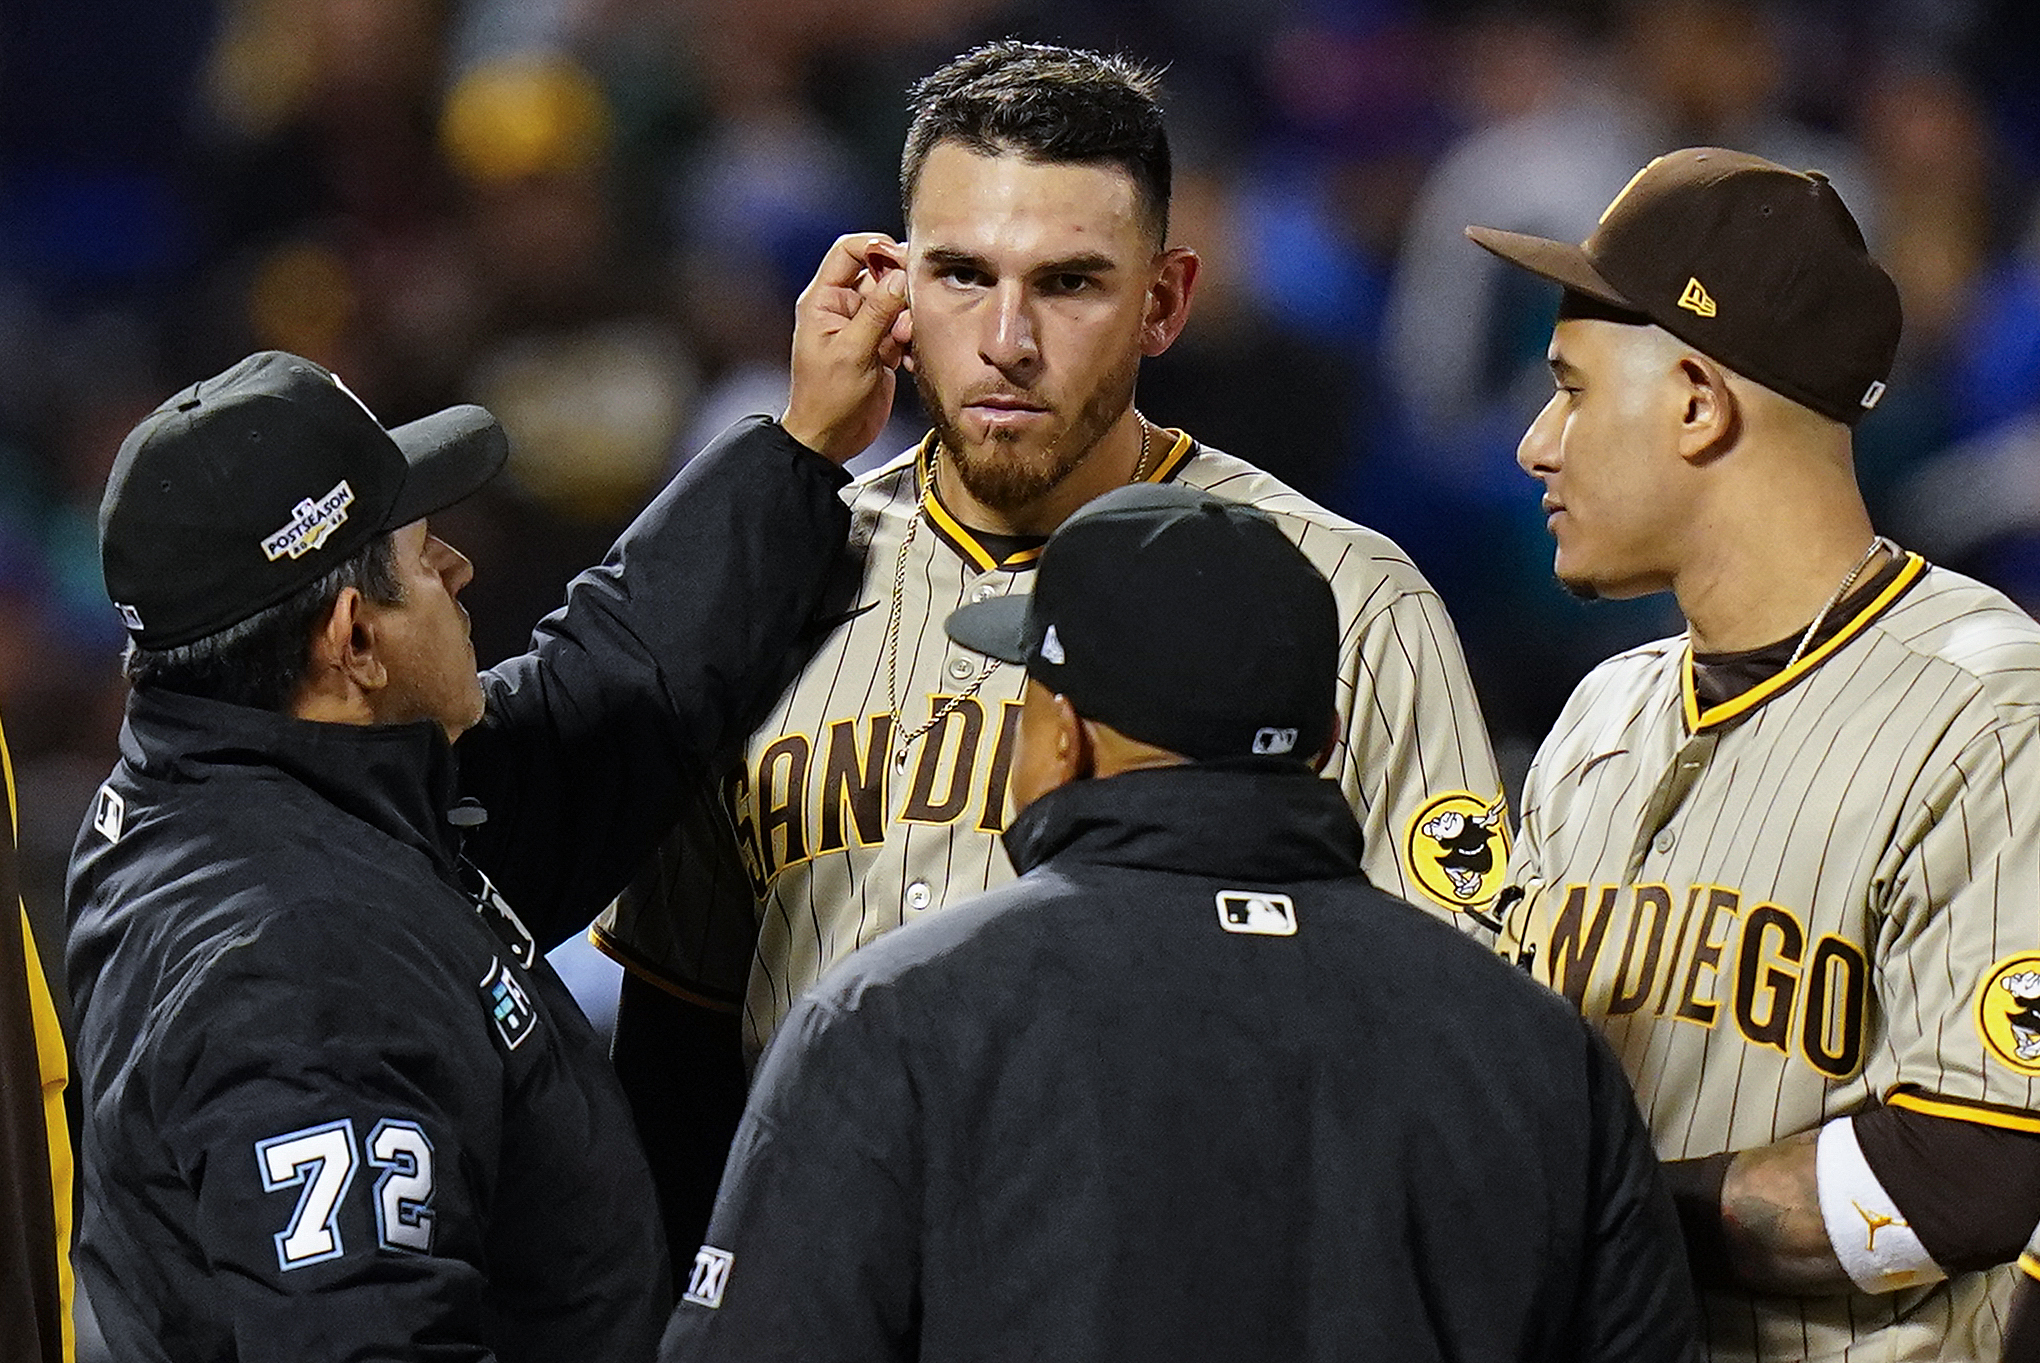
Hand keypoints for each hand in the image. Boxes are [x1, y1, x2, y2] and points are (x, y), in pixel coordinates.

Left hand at [781, 233, 912, 463]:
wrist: (832, 439)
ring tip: (904, 342)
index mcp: (824, 301)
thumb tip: (900, 276)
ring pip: (896, 302)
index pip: (848, 251)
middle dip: (901, 290)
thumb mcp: (852, 353)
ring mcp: (863, 327)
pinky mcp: (881, 345)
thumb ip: (877, 312)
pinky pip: (903, 327)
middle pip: (880, 274)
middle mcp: (844, 308)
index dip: (877, 249)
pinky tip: (907, 358)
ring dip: (908, 318)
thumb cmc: (827, 400)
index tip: (903, 260)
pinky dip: (911, 338)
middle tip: (911, 311)